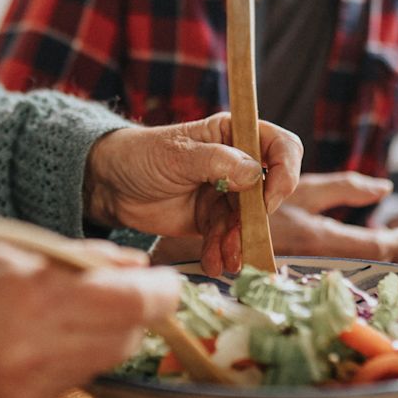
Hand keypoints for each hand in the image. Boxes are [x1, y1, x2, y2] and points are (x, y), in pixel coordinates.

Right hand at [0, 238, 179, 397]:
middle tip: (107, 291)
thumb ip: (77, 258)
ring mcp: (27, 389)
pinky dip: (64, 359)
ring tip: (56, 311)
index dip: (159, 290)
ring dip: (96, 335)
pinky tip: (29, 340)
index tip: (161, 281)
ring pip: (101, 362)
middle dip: (126, 312)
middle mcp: (36, 350)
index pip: (134, 303)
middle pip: (125, 337)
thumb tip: (136, 268)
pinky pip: (68, 383)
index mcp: (34, 296)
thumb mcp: (6, 247)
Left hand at [83, 113, 302, 275]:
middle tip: (242, 232)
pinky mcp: (212, 220)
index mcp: (234, 134)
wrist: (111, 186)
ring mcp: (226, 194)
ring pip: (250, 220)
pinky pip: (228, 238)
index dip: (285, 170)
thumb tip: (255, 173)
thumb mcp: (178, 155)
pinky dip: (223, 252)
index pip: (281, 146)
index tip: (269, 196)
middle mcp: (237, 163)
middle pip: (271, 189)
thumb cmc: (142, 155)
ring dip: (241, 241)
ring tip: (227, 258)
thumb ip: (217, 161)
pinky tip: (214, 264)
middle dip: (259, 216)